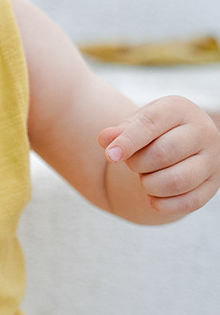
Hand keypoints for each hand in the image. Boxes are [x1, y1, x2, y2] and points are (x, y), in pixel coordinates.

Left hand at [98, 95, 219, 215]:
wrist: (181, 145)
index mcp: (180, 109)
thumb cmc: (153, 133)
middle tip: (134, 164)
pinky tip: (152, 200)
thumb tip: (105, 139)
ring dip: (151, 185)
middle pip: (163, 153)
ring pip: (177, 181)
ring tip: (146, 180)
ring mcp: (212, 159)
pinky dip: (164, 205)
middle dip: (138, 164)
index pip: (152, 123)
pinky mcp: (213, 184)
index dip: (128, 141)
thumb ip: (120, 131)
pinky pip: (189, 202)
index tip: (110, 156)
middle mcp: (203, 131)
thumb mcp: (136, 125)